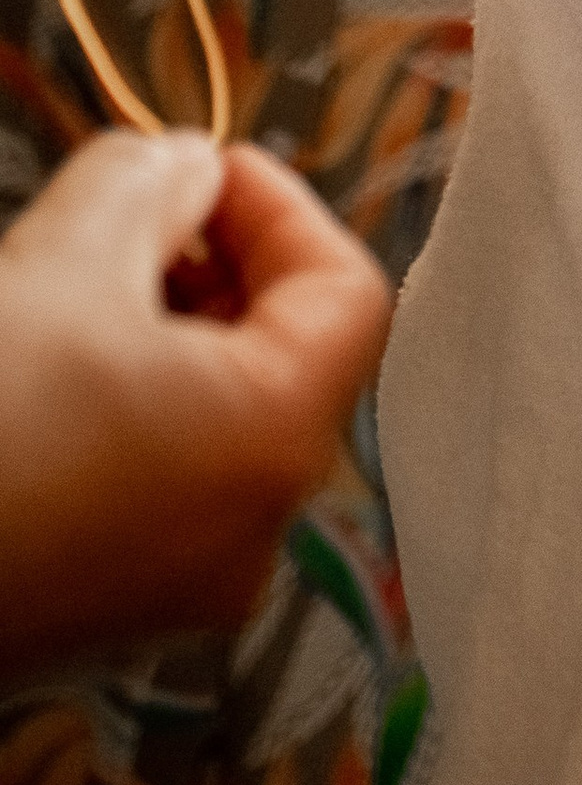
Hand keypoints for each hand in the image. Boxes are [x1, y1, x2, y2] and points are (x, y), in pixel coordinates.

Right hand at [0, 131, 389, 678]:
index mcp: (275, 444)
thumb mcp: (64, 258)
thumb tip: (184, 168)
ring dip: (149, 332)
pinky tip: (27, 377)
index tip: (192, 167)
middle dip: (204, 265)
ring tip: (55, 290)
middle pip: (279, 357)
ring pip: (204, 419)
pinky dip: (111, 409)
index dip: (278, 206)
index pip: (347, 292)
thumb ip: (149, 183)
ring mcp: (171, 591)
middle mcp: (250, 535)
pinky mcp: (95, 616)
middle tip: (113, 220)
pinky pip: (144, 483)